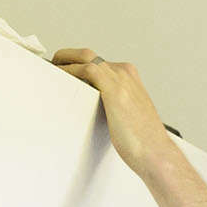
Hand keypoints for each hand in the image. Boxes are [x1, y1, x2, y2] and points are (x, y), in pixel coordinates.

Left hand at [52, 48, 175, 174]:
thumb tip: (95, 108)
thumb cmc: (143, 141)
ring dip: (63, 62)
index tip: (65, 71)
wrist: (156, 153)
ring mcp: (119, 79)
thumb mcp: (128, 116)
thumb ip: (113, 106)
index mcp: (130, 78)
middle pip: (87, 54)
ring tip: (49, 72)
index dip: (77, 63)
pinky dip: (69, 71)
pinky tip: (59, 79)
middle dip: (66, 57)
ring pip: (84, 57)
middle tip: (52, 67)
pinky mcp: (113, 89)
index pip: (97, 61)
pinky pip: (85, 70)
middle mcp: (125, 74)